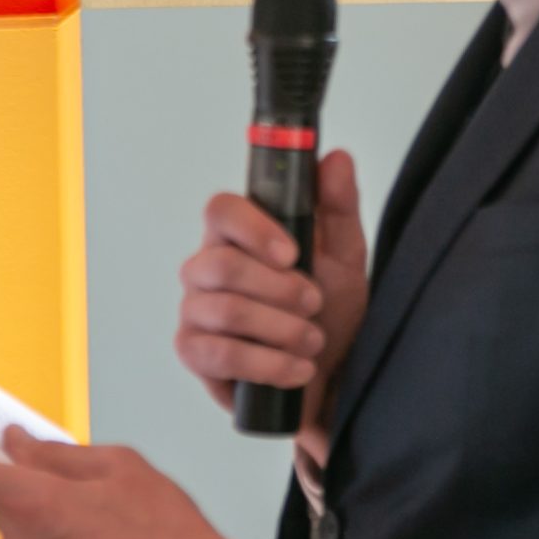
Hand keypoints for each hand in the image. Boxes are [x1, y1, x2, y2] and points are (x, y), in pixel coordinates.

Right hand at [174, 148, 367, 465]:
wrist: (330, 379)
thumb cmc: (329, 313)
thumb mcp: (345, 258)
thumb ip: (337, 208)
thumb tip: (335, 158)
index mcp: (237, 236)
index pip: (220, 210)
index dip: (253, 228)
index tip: (292, 253)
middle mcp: (206, 268)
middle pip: (220, 264)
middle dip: (278, 289)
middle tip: (314, 302)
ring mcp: (195, 310)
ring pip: (225, 310)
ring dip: (280, 329)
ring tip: (312, 340)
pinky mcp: (194, 352)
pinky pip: (220, 353)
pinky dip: (267, 363)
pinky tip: (296, 369)